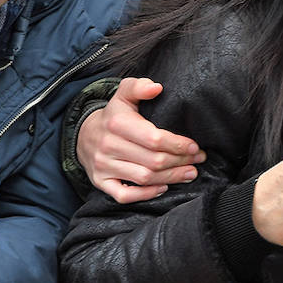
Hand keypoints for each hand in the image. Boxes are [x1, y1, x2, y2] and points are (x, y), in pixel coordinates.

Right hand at [77, 77, 205, 202]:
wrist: (84, 135)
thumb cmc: (114, 115)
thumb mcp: (124, 94)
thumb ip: (139, 87)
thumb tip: (157, 87)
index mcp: (117, 123)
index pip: (154, 139)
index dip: (178, 144)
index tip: (195, 146)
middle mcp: (108, 146)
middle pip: (153, 160)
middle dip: (180, 162)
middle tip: (198, 160)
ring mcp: (103, 166)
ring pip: (144, 178)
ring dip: (171, 178)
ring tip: (190, 173)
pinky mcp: (100, 182)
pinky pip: (124, 195)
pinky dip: (146, 194)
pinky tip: (163, 187)